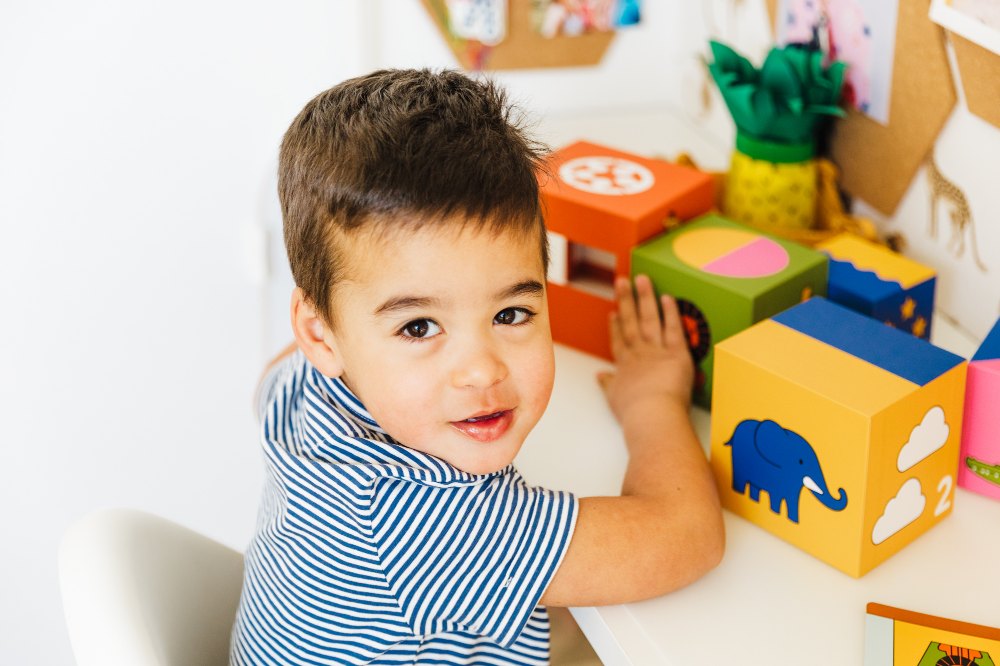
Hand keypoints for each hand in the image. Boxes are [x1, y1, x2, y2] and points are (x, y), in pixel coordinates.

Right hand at [597, 274, 694, 424]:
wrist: (651, 415)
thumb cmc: (634, 413)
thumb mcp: (615, 399)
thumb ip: (608, 384)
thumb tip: (599, 376)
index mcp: (625, 366)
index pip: (619, 341)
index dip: (616, 326)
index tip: (613, 313)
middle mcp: (639, 354)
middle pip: (630, 322)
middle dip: (626, 300)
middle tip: (621, 281)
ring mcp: (656, 351)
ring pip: (649, 319)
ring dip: (645, 298)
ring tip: (641, 279)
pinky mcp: (676, 353)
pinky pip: (673, 328)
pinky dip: (670, 312)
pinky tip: (667, 297)